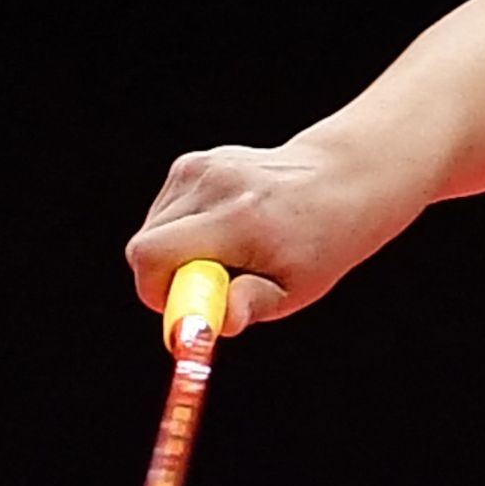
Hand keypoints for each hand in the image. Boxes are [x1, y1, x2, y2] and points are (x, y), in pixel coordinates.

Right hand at [124, 135, 420, 334]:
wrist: (340, 182)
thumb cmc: (320, 244)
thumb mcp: (297, 288)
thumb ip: (251, 304)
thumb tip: (220, 323)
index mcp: (239, 218)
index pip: (153, 255)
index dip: (156, 292)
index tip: (186, 309)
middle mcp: (215, 185)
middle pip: (144, 246)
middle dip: (167, 279)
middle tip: (213, 288)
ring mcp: (202, 166)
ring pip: (152, 230)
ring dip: (175, 255)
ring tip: (227, 254)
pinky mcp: (194, 162)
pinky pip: (164, 213)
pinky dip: (181, 231)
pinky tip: (224, 230)